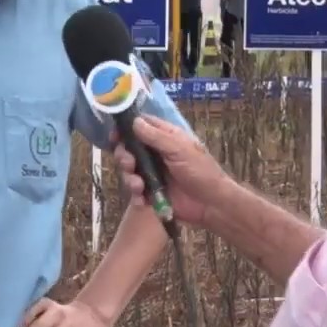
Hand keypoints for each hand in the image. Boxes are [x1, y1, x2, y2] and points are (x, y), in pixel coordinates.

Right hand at [112, 115, 227, 224]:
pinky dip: (136, 196)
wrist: (211, 205)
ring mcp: (153, 174)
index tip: (115, 135)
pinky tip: (143, 201)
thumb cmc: (201, 171)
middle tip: (129, 164)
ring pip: (129, 171)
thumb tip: (134, 121)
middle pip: (129, 149)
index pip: (141, 126)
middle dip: (124, 157)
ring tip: (139, 187)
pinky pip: (135, 192)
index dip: (126, 128)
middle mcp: (156, 154)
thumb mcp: (179, 149)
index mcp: (165, 138)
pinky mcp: (152, 193)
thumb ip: (156, 136)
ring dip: (130, 178)